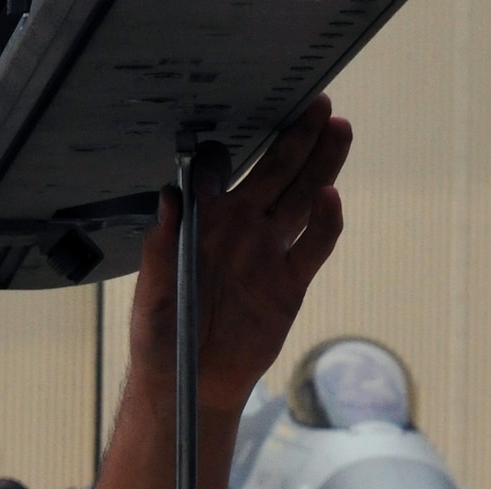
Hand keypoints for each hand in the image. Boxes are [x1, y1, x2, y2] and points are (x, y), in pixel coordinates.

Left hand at [130, 100, 352, 413]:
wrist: (190, 382)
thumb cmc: (163, 336)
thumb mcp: (152, 292)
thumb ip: (162, 246)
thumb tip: (170, 198)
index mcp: (204, 223)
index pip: (217, 172)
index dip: (221, 152)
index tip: (225, 135)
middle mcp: (241, 228)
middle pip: (276, 173)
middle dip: (296, 137)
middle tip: (317, 103)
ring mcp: (269, 253)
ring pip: (301, 198)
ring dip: (321, 163)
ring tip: (338, 128)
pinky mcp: (289, 283)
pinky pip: (314, 246)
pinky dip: (325, 222)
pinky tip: (331, 195)